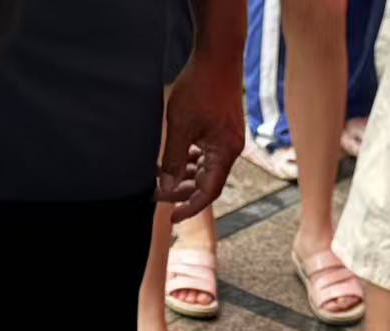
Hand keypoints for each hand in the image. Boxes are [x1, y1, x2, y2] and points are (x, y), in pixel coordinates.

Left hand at [158, 54, 244, 221]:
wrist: (218, 54)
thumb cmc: (201, 87)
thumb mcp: (180, 127)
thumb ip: (173, 160)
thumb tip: (166, 188)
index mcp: (225, 152)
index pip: (210, 192)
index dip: (190, 206)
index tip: (173, 216)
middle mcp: (230, 148)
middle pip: (207, 181)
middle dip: (183, 191)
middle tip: (158, 194)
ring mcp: (227, 137)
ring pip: (206, 167)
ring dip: (185, 175)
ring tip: (163, 178)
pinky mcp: (222, 127)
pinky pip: (207, 153)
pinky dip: (191, 159)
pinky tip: (175, 159)